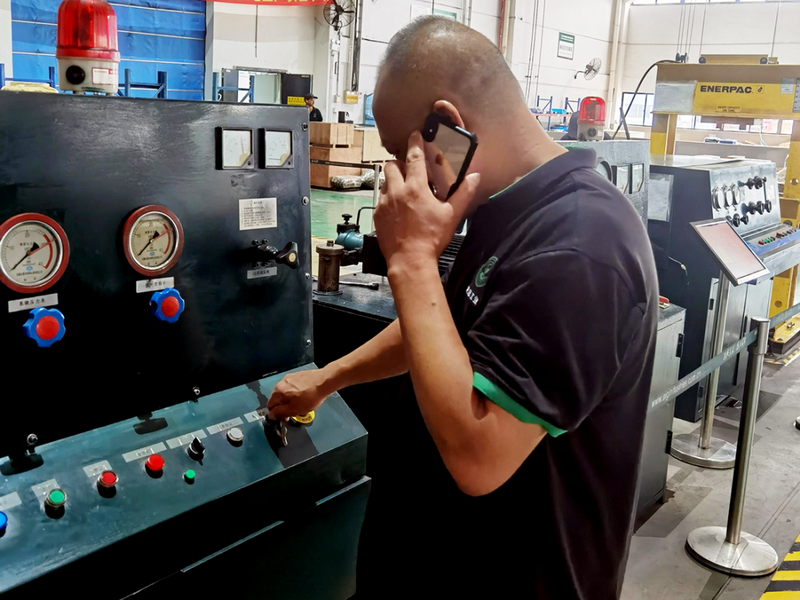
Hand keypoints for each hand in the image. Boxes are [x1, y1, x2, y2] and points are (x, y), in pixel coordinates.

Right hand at [267, 369, 332, 419]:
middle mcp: (282, 382)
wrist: (325, 381)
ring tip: (303, 404)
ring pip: (286, 393)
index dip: (277, 414)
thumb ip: (280, 413)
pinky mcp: (298, 375)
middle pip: (278, 399)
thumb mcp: (294, 410)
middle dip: (285, 406)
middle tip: (296, 411)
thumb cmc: (310, 396)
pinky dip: (297, 393)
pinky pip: (294, 387)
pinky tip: (306, 396)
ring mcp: (290, 377)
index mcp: (278, 390)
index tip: (286, 417)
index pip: (270, 406)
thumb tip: (271, 415)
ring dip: (291, 400)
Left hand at [374, 131, 479, 269]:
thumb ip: (463, 193)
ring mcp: (384, 203)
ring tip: (404, 190)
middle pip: (391, 165)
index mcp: (416, 188)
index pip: (413, 157)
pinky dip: (389, 199)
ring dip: (393, 181)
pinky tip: (398, 209)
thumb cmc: (431, 238)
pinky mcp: (377, 215)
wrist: (410, 260)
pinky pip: (381, 200)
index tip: (415, 135)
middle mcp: (397, 191)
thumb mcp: (452, 215)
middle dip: (399, 163)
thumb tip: (474, 177)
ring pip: (385, 182)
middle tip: (409, 169)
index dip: (414, 143)